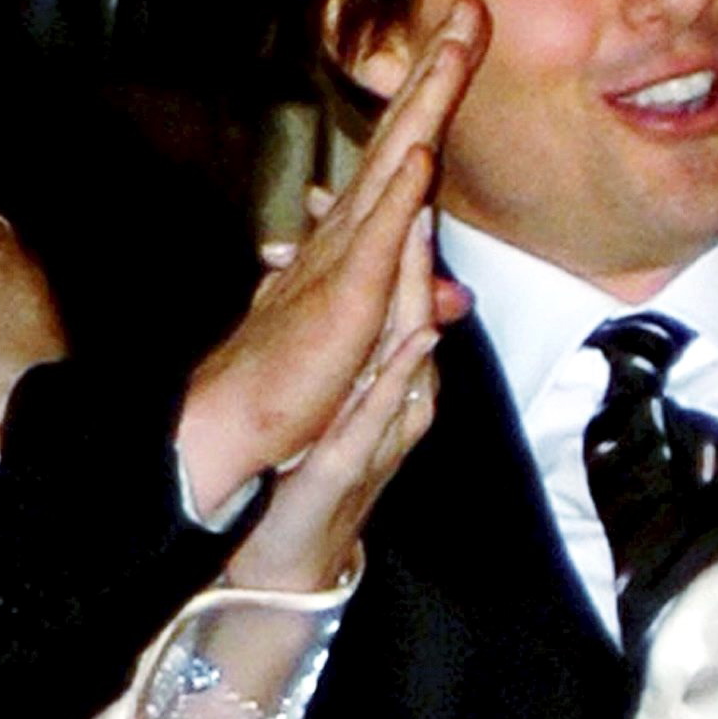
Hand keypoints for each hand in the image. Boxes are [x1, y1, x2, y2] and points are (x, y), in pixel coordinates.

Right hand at [176, 0, 482, 515]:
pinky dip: (398, 192)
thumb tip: (448, 292)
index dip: (432, 93)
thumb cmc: (297, 377)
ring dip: (424, 104)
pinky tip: (417, 153)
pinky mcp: (347, 292)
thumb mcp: (373, 332)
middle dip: (438, 70)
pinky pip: (377, 235)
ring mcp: (348, 253)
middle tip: (469, 8)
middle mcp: (351, 228)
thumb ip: (409, 300)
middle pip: (402, 133)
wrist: (238, 416)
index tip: (460, 39)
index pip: (402, 149)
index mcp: (357, 233)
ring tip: (453, 48)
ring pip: (393, 163)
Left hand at [222, 210, 445, 591]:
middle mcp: (398, 399)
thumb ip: (350, 347)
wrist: (294, 551)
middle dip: (421, 246)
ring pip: (411, 354)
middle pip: (416, 312)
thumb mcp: (332, 400)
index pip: (402, 297)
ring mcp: (382, 430)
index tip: (402, 167)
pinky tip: (414, 338)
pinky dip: (399, 372)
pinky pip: (383, 411)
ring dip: (420, 295)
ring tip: (423, 235)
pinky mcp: (356, 461)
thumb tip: (343, 297)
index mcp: (389, 378)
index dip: (403, 236)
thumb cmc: (310, 469)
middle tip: (423, 176)